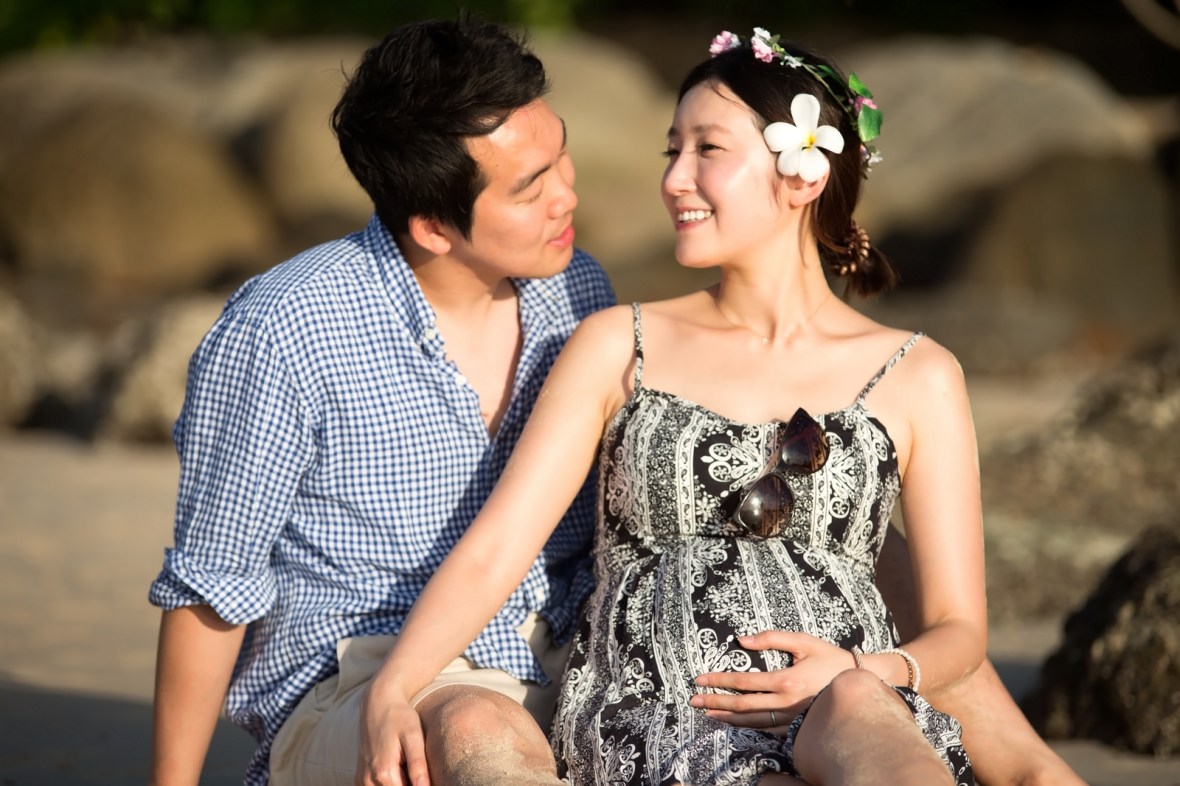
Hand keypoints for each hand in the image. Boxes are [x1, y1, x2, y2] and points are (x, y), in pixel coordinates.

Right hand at [355, 681, 429, 785]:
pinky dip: (391, 782)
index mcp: (383, 773)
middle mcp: (368, 781)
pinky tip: (400, 768)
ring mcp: (362, 781)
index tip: (426, 776)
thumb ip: (418, 765)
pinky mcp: (360, 778)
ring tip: (408, 764)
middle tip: (418, 764)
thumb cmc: (398, 716)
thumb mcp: (413, 736)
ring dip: (401, 783)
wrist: (377, 702)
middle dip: (412, 784)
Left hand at [689, 631, 857, 732]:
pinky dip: (747, 727)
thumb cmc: (830, 657)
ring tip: (707, 714)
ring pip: (752, 722)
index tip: (699, 680)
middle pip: (741, 706)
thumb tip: (742, 640)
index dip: (719, 681)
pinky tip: (734, 723)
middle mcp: (786, 703)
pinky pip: (766, 729)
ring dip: (726, 718)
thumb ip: (771, 638)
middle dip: (714, 703)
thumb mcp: (803, 641)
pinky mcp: (797, 727)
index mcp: (785, 680)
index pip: (742, 682)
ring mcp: (792, 718)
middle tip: (693, 701)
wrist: (860, 682)